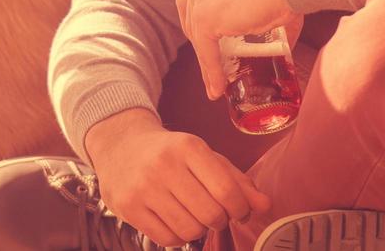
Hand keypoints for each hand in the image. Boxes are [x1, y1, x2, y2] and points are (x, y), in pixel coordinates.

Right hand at [85, 109, 270, 244]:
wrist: (120, 145)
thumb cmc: (170, 153)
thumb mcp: (203, 157)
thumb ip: (237, 181)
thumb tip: (265, 206)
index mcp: (188, 147)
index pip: (227, 191)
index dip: (240, 209)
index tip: (238, 210)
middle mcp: (163, 165)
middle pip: (211, 215)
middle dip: (219, 220)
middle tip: (213, 211)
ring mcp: (143, 187)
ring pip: (191, 231)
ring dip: (198, 228)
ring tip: (190, 213)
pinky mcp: (128, 207)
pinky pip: (168, 239)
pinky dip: (177, 236)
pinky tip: (173, 218)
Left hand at [175, 0, 299, 98]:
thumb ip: (266, 16)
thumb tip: (282, 46)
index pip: (196, 2)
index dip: (201, 26)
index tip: (211, 45)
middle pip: (191, 20)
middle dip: (202, 45)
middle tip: (215, 65)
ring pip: (198, 39)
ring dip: (206, 63)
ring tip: (216, 83)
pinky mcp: (205, 18)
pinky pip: (205, 51)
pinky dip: (211, 71)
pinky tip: (218, 86)